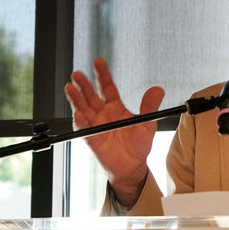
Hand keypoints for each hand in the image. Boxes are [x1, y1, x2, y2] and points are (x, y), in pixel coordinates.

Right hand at [64, 57, 164, 206]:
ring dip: (76, 99)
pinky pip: (84, 130)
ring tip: (70, 88)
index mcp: (115, 107)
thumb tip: (158, 90)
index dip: (102, 74)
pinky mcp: (92, 140)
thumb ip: (150, 106)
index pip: (107, 87)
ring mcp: (96, 126)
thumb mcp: (147, 123)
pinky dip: (81, 122)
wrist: (133, 167)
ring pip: (83, 109)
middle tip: (77, 74)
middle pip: (91, 96)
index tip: (98, 62)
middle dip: (84, 85)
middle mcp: (103, 115)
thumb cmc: (138, 146)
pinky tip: (79, 114)